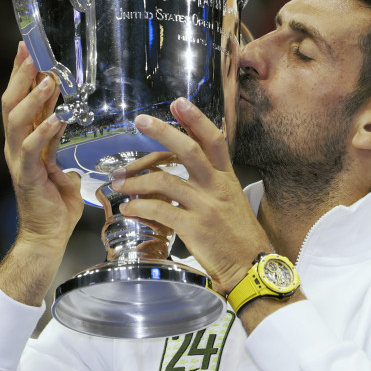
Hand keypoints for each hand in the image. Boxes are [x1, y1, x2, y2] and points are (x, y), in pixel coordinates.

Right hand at [0, 42, 82, 256]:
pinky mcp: (26, 175)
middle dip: (21, 75)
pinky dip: (44, 130)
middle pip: (12, 102)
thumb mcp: (62, 169)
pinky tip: (57, 117)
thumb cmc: (55, 207)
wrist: (46, 238)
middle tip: (32, 52)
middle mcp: (16, 146)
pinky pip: (32, 148)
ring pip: (16, 120)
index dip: (23, 75)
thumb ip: (60, 151)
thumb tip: (70, 138)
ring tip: (48, 80)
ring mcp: (18, 159)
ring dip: (33, 98)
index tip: (29, 49)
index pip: (21, 100)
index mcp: (25, 142)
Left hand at [111, 98, 270, 294]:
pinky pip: (159, 210)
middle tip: (141, 121)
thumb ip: (212, 181)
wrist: (251, 267)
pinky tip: (129, 209)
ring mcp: (205, 207)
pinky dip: (139, 207)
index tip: (178, 103)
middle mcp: (217, 187)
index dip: (196, 119)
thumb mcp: (231, 200)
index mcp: (227, 178)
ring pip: (165, 181)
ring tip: (120, 183)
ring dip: (136, 180)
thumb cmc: (238, 237)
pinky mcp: (194, 227)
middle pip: (189, 150)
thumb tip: (189, 166)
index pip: (213, 140)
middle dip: (163, 132)